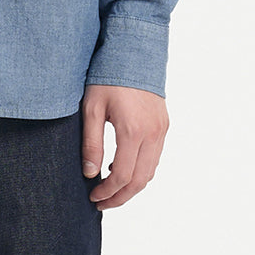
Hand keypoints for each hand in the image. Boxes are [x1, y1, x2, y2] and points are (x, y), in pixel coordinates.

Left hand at [80, 84, 168, 209]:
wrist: (133, 51)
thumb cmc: (108, 76)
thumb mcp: (92, 108)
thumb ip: (91, 143)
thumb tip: (90, 173)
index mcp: (132, 131)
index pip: (122, 176)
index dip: (107, 192)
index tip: (93, 196)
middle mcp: (152, 134)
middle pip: (140, 181)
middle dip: (121, 197)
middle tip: (102, 203)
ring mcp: (161, 130)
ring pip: (150, 171)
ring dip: (132, 186)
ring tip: (111, 190)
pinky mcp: (164, 125)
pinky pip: (155, 157)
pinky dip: (141, 170)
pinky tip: (123, 168)